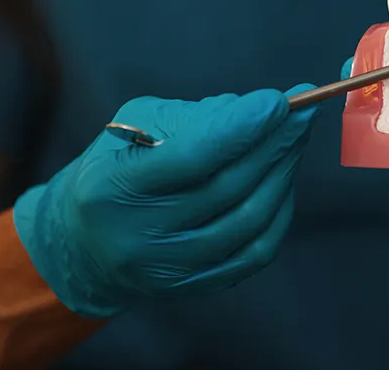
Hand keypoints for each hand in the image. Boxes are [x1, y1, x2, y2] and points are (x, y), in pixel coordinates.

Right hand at [13, 87, 318, 317]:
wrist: (84, 243)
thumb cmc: (116, 167)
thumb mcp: (132, 126)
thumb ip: (189, 118)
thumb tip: (253, 111)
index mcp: (113, 187)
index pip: (189, 158)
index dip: (239, 129)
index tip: (278, 100)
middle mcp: (138, 235)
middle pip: (226, 189)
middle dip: (273, 144)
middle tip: (304, 110)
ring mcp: (167, 268)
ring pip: (247, 222)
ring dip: (282, 175)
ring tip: (295, 139)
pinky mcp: (193, 287)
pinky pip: (254, 253)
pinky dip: (278, 213)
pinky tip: (283, 182)